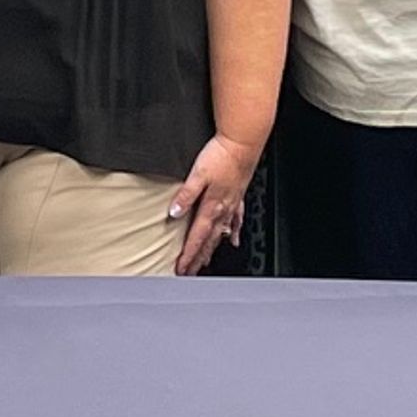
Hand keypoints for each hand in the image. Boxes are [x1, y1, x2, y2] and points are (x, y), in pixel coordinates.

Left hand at [169, 133, 259, 275]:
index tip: (181, 269)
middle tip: (190, 273)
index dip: (188, 255)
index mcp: (211, 206)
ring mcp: (231, 204)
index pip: (196, 237)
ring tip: (205, 263)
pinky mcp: (237, 196)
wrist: (242, 144)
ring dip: (212, 249)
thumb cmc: (220, 156)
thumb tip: (174, 213)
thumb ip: (185, 195)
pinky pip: (235, 221)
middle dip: (198, 258)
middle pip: (208, 241)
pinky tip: (233, 239)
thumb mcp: (197, 175)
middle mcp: (223, 210)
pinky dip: (233, 233)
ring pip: (221, 234)